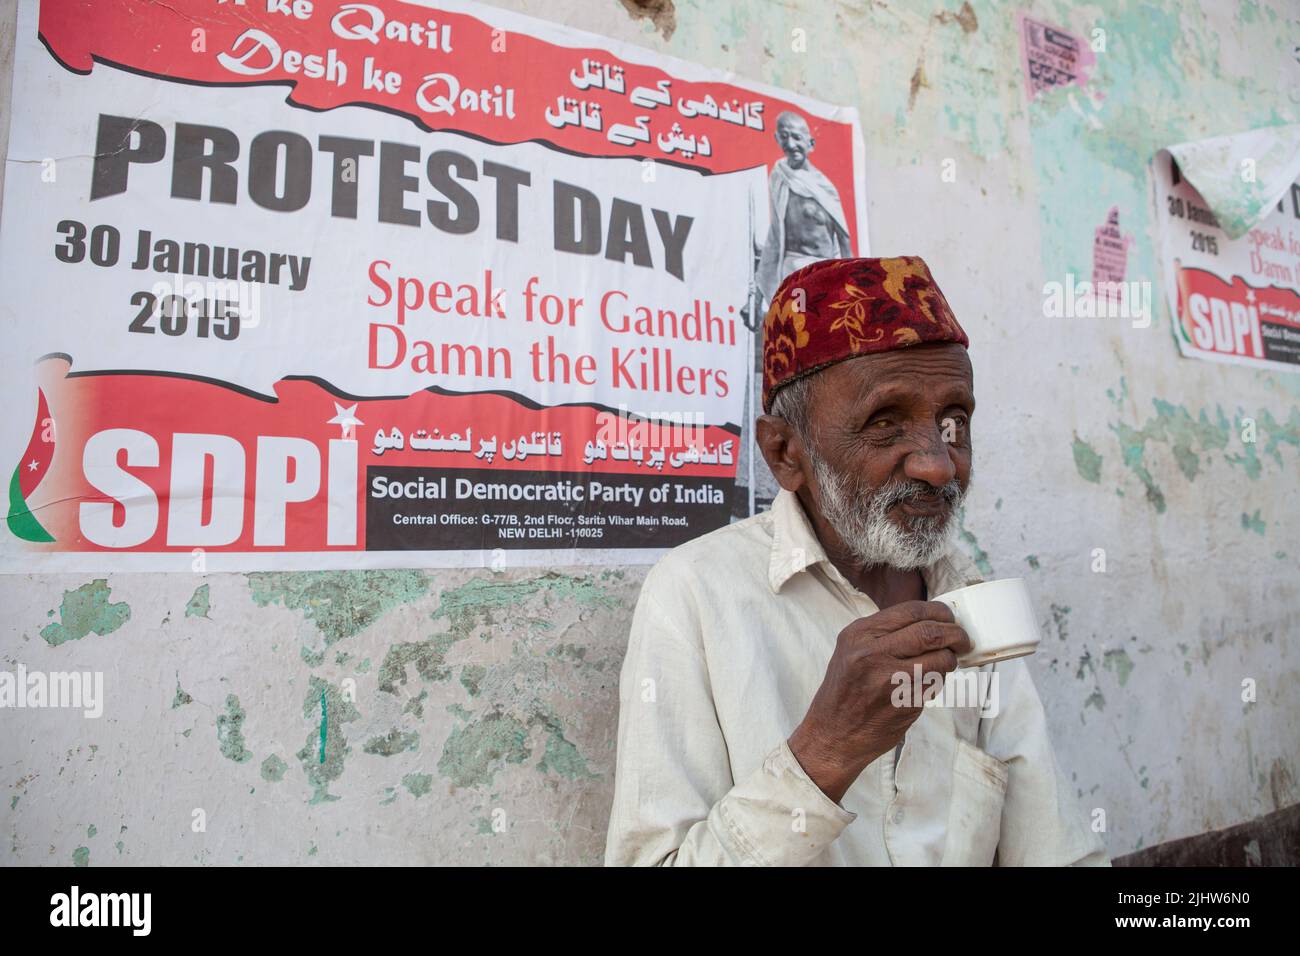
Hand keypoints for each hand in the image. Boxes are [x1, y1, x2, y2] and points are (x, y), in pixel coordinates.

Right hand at [787, 601, 970, 803]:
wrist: (833, 734)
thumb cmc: (845, 690)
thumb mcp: (852, 649)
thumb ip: (884, 633)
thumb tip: (930, 621)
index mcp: (859, 634)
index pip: (911, 611)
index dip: (939, 612)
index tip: (949, 618)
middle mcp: (872, 654)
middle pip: (930, 632)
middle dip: (956, 634)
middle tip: (963, 640)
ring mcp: (890, 681)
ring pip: (940, 659)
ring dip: (951, 659)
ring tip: (947, 661)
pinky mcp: (905, 704)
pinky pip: (935, 684)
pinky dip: (940, 680)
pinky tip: (930, 682)